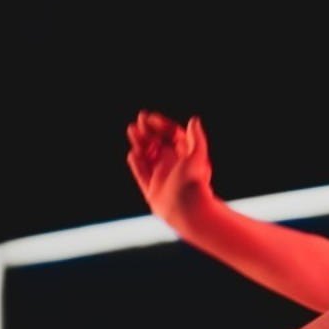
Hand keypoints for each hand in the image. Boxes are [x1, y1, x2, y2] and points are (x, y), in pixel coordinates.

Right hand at [126, 110, 214, 225]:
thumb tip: (193, 120)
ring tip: (131, 130)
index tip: (150, 118)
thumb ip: (195, 138)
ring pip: (147, 155)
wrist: (188, 211)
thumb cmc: (194, 184)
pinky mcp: (151, 188)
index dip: (161, 125)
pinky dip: (136, 163)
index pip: (171, 136)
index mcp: (184, 156)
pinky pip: (141, 173)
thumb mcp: (197, 156)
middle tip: (138, 121)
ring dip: (139, 142)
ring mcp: (161, 176)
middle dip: (148, 131)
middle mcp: (172, 165)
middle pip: (157, 143)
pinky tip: (132, 153)